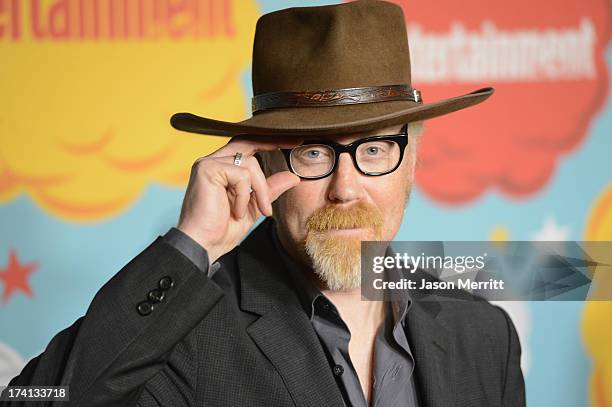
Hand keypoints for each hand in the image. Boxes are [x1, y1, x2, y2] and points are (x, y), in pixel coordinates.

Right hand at [177, 136, 301, 263]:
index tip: (294, 140)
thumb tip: (292, 176)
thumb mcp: (253, 207)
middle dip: (274, 142)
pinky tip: (236, 212)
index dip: (269, 141)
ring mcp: (208, 163)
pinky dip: (245, 197)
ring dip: (261, 190)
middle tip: (296, 142)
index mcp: (221, 168)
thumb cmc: (220, 231)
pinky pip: (242, 176)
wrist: (201, 247)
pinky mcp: (207, 169)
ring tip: (259, 211)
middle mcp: (213, 161)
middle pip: (248, 143)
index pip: (247, 146)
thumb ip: (269, 190)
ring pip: (250, 164)